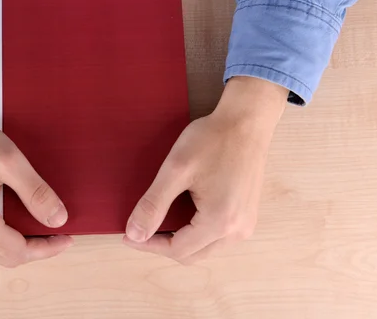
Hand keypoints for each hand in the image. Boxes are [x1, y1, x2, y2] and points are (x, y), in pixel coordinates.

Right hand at [0, 94, 71, 266]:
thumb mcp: (10, 162)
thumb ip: (36, 193)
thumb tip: (58, 220)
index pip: (19, 252)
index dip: (47, 249)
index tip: (67, 238)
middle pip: (7, 258)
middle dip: (36, 249)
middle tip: (58, 233)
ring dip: (20, 243)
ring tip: (41, 225)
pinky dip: (4, 236)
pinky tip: (18, 220)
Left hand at [123, 77, 286, 263]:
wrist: (246, 122)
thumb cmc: (213, 140)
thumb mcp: (176, 170)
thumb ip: (153, 204)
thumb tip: (134, 234)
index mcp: (220, 222)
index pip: (177, 250)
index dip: (149, 245)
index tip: (128, 235)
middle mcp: (237, 231)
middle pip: (192, 255)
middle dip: (163, 245)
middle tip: (140, 230)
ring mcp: (246, 224)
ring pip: (205, 248)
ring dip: (180, 240)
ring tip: (158, 221)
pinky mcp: (247, 214)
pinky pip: (217, 236)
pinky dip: (196, 232)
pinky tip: (181, 214)